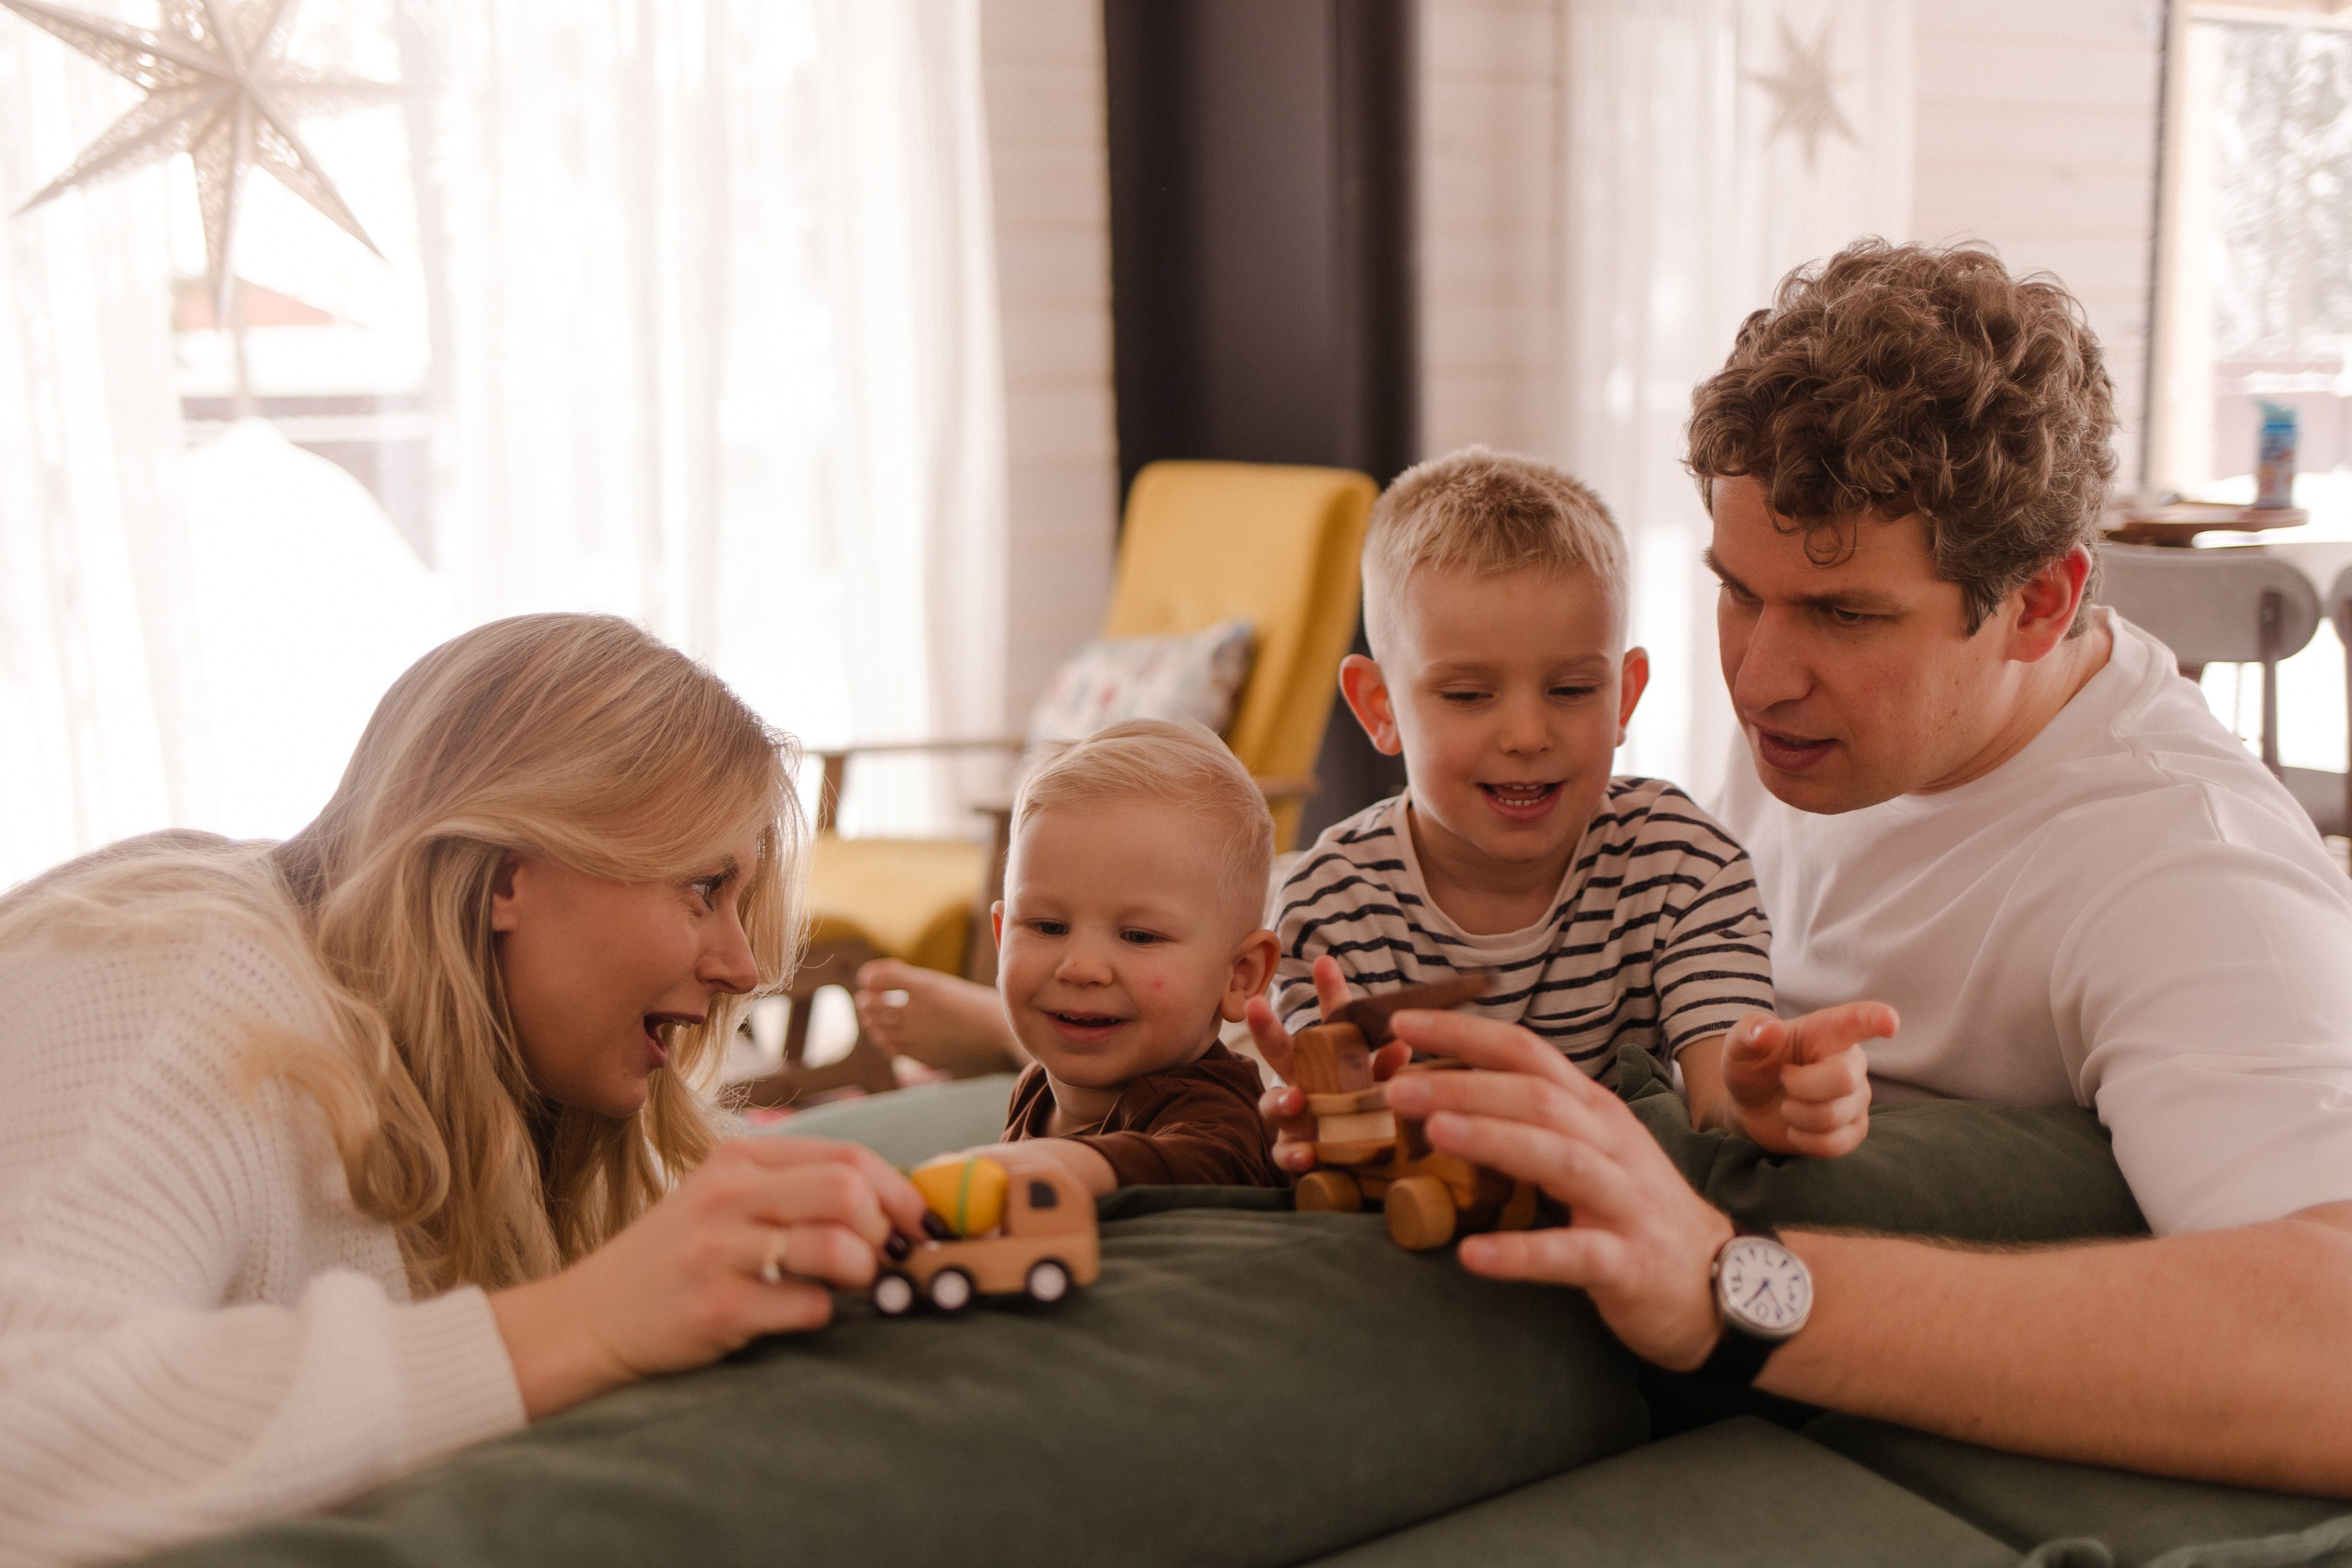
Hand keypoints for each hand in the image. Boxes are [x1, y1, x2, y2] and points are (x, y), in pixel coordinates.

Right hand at [490, 1137, 928, 1417]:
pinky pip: (806, 1306)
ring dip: (861, 1273)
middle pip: (848, 1192)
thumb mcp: (727, 1201)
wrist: (588, 1317)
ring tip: (846, 1285)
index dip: (900, 1191)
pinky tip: (798, 1313)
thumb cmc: (677, 1259)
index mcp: (739, 1160)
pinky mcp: (715, 1307)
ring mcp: (719, 1250)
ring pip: (836, 1247)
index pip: (848, 1156)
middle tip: (879, 1260)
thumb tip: (894, 1206)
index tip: (920, 1224)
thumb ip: (796, 1191)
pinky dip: (821, 1313)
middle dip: (882, 1230)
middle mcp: (728, 1195)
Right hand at [1247, 956, 1409, 1174]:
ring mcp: (1295, 1118)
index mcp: (1330, 1060)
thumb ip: (1387, 1070)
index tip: (1326, 962)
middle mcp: (1304, 1082)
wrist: (1359, 1169)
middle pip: (1279, 1050)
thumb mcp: (1382, 1089)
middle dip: (1265, 1027)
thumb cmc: (1366, 1119)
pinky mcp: (1296, 1154)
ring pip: (1273, 1104)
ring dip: (1280, 1100)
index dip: (1329, 991)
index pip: (1331, 1020)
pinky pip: (1286, 1154)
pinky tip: (1307, 1155)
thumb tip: (1403, 1045)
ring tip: (1295, 1099)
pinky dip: (1294, 1154)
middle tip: (1256, 1005)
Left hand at [1379, 1008, 1733, 1370]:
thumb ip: (1528, 1122)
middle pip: (1536, 1097)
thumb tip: (1440, 1097)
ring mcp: (1624, 1200)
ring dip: (1494, 1140)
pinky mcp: (1628, 1261)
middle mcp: (1611, 1143)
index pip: (1526, 1052)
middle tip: (1396, 1087)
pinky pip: (1571, 1253)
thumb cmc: (1631, 1211)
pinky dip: (1520, 1253)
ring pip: (1558, 1157)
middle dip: (1464, 1084)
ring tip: (1434, 1133)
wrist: (1718, 1284)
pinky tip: (1471, 1255)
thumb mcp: (1586, 1151)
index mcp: (1592, 1110)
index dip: (1465, 1033)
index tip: (1401, 1021)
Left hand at [1718, 1002, 1892, 1156]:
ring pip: (1832, 1116)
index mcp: (1827, 1031)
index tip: (1888, 1022)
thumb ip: (1749, 1033)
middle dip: (1800, 1087)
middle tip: (1784, 1081)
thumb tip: (1768, 1030)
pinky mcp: (1854, 1129)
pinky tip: (1797, 1127)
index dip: (1875, 1019)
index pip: (1858, 1020)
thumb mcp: (1739, 1046)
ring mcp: (1857, 1097)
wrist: (1750, 1105)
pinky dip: (1804, 1140)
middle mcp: (1851, 1061)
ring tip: (1789, 1103)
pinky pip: (1834, 1144)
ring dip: (1796, 1115)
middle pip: (1843, 1079)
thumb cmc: (1752, 1066)